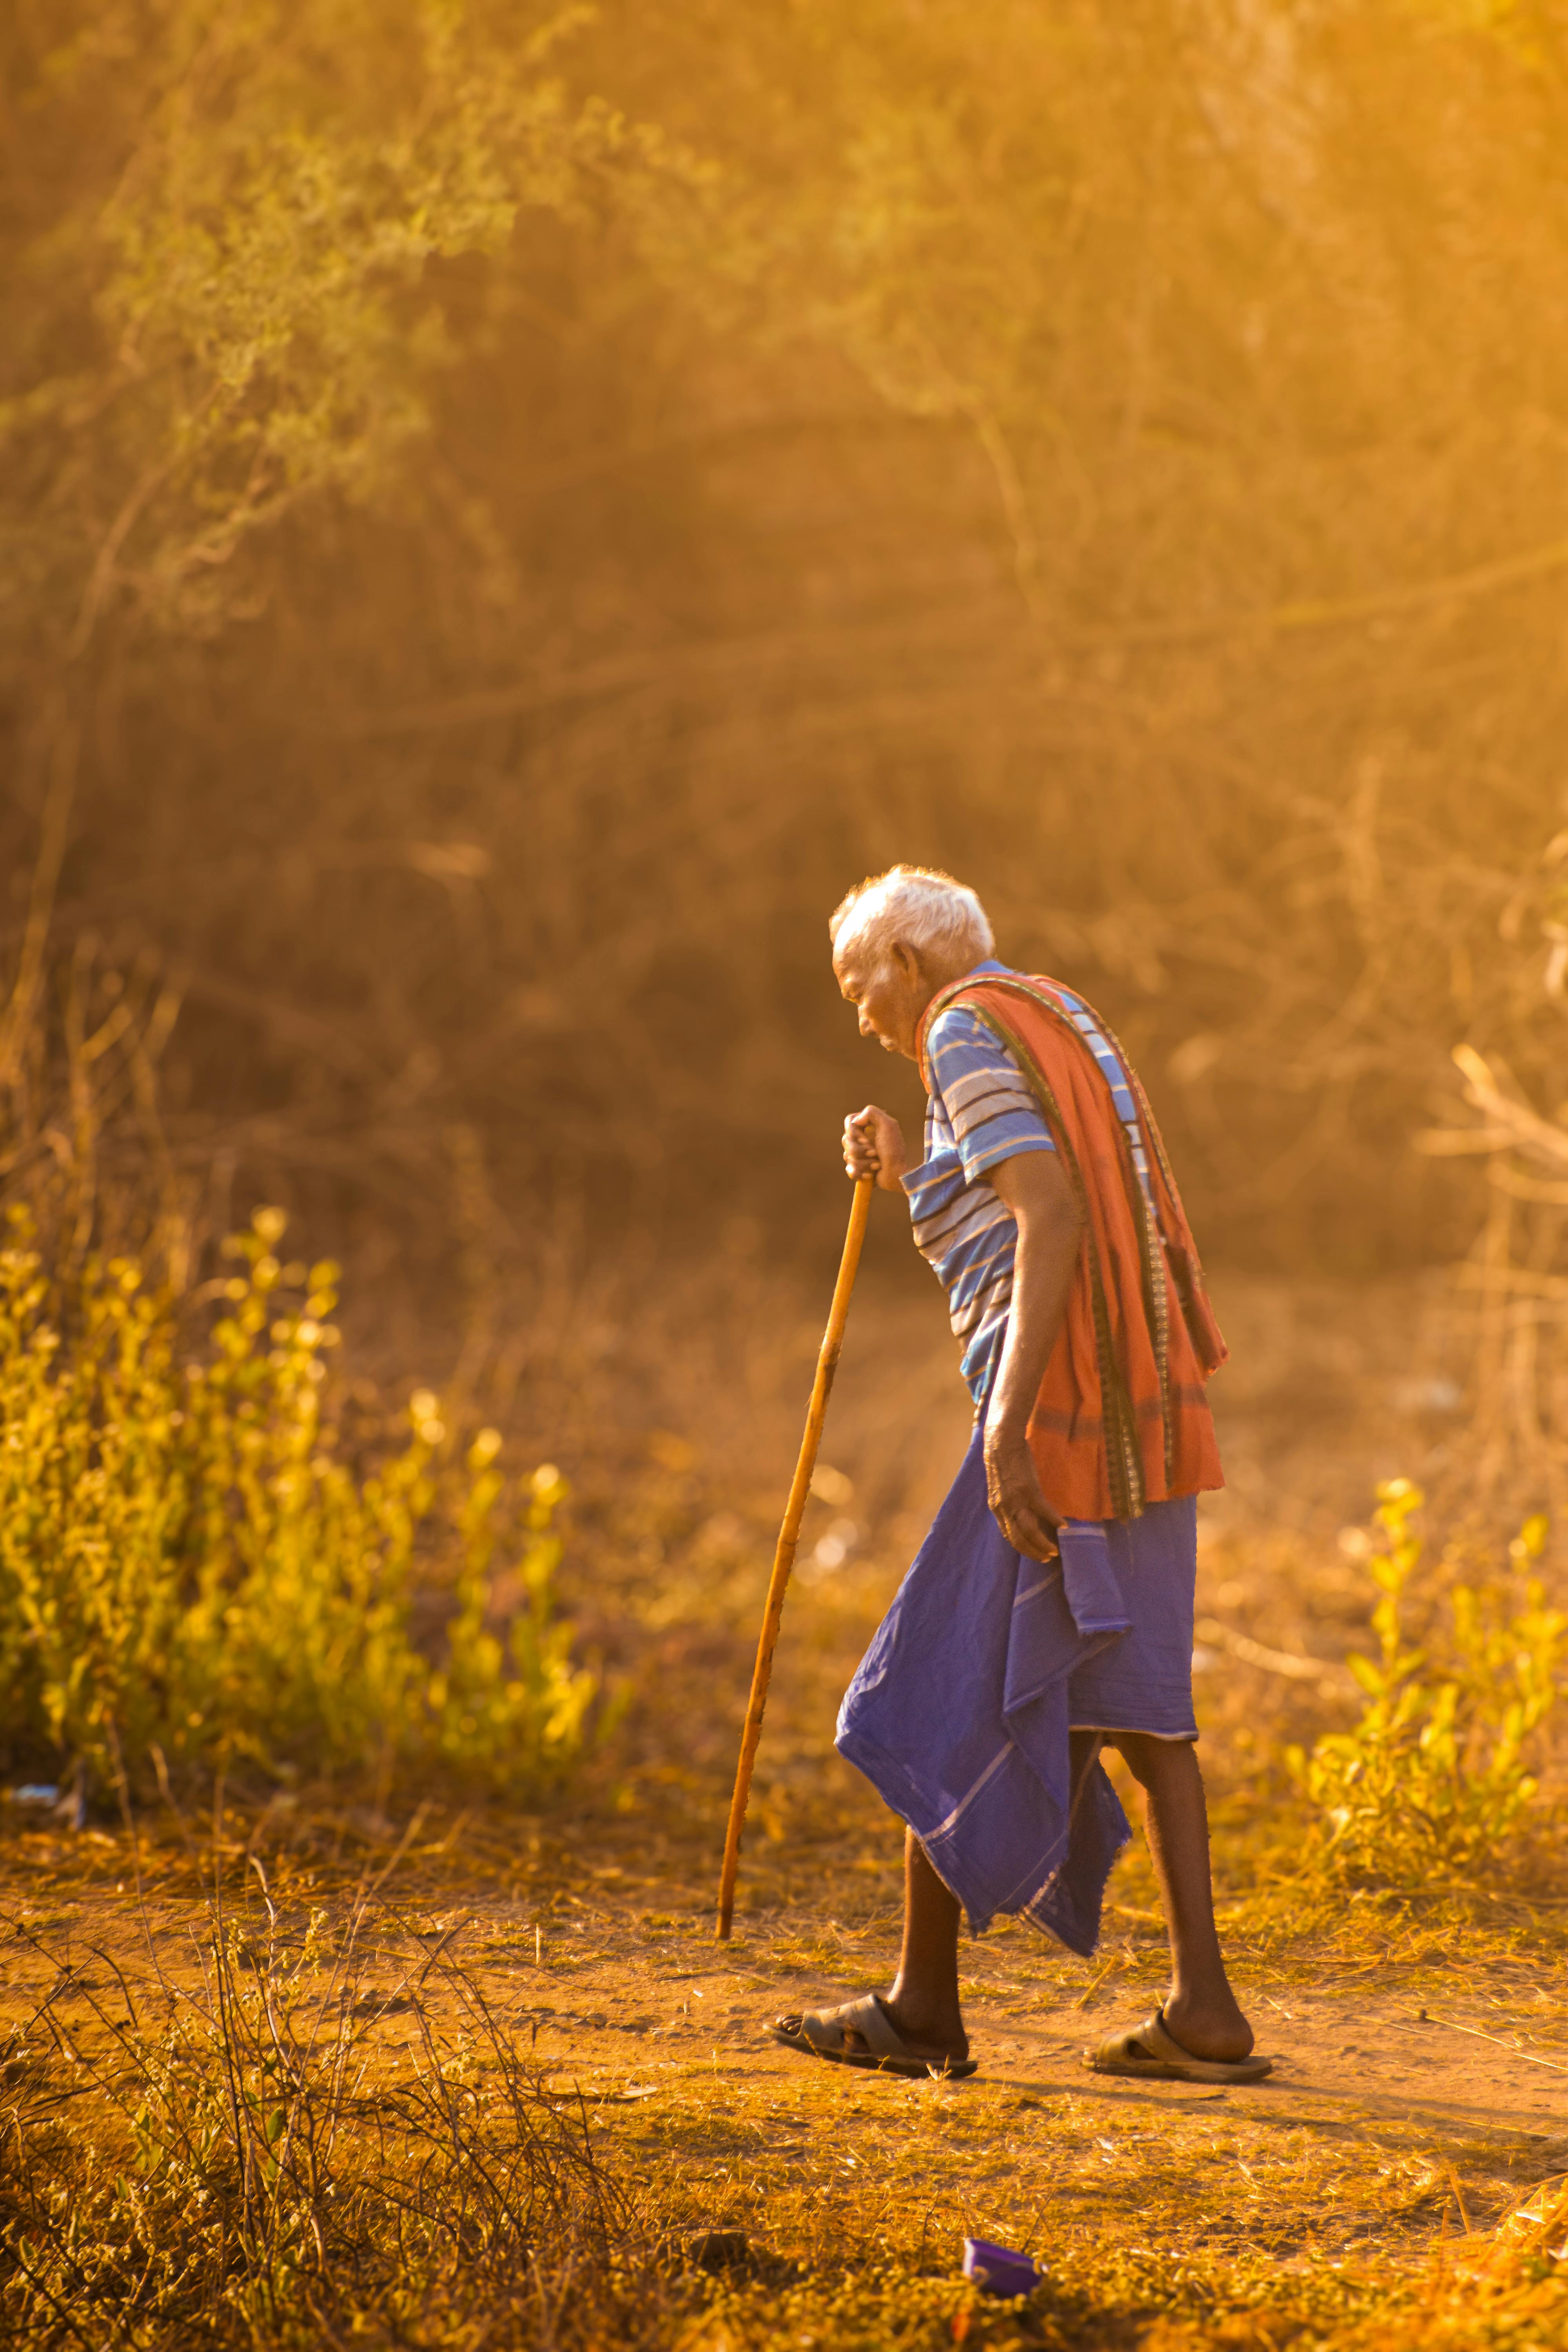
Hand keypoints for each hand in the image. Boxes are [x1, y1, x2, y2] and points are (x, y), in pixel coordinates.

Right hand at [843, 1104, 908, 1192]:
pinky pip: (850, 1171)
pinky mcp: (858, 1169)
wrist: (899, 1172)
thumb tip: (855, 1120)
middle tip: (875, 1153)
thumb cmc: (894, 1149)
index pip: (849, 1122)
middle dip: (861, 1150)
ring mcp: (858, 1154)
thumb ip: (871, 1113)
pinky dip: (860, 1173)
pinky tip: (871, 1174)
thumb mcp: (889, 1125)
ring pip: (847, 1157)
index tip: (866, 1140)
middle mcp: (860, 1139)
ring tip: (877, 1164)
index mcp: (867, 1127)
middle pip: (846, 1141)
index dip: (854, 1132)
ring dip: (864, 1162)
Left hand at [983, 1424, 1060, 1561]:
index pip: (1009, 1536)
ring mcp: (1016, 1500)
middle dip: (1033, 1552)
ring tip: (1054, 1550)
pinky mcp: (1028, 1490)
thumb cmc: (1003, 1463)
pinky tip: (1063, 1526)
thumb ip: (1008, 1503)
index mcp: (997, 1508)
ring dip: (1042, 1543)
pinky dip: (1054, 1520)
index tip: (1035, 1554)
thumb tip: (1019, 1513)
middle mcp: (1004, 1508)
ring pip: (1029, 1531)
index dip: (1022, 1548)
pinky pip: (1043, 1511)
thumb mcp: (1000, 1488)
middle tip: (1047, 1558)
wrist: (1002, 1443)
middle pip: (1018, 1539)